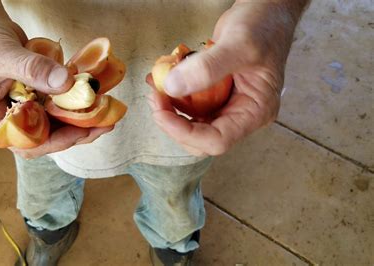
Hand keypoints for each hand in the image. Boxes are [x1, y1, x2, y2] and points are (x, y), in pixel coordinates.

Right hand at [0, 15, 112, 157]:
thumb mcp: (2, 54)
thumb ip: (33, 70)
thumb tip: (67, 84)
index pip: (25, 141)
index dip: (54, 141)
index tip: (80, 131)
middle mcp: (8, 120)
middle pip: (44, 138)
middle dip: (74, 134)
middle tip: (103, 125)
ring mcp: (23, 110)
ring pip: (54, 125)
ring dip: (80, 121)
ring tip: (106, 116)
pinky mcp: (35, 99)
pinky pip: (57, 108)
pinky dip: (75, 105)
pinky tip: (95, 100)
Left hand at [147, 1, 304, 156]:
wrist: (266, 11)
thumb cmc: (262, 27)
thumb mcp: (238, 45)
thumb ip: (207, 68)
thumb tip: (173, 87)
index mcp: (255, 112)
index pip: (217, 140)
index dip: (185, 132)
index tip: (161, 111)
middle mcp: (242, 114)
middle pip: (201, 138)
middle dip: (174, 123)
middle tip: (156, 97)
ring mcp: (228, 104)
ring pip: (192, 123)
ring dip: (170, 110)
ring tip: (157, 87)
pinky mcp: (215, 94)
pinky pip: (190, 105)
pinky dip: (174, 96)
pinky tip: (163, 80)